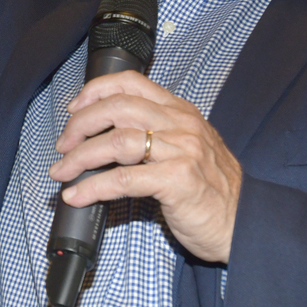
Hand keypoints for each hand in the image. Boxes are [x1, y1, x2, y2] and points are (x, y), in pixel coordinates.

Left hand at [50, 72, 243, 263]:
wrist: (244, 223)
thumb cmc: (212, 190)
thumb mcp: (188, 148)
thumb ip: (156, 134)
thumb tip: (104, 137)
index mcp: (181, 112)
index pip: (131, 83)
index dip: (95, 91)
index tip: (74, 109)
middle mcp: (181, 125)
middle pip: (116, 108)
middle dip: (80, 125)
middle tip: (63, 146)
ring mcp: (181, 151)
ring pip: (115, 141)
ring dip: (79, 157)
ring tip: (63, 173)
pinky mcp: (177, 181)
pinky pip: (123, 179)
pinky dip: (93, 187)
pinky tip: (77, 196)